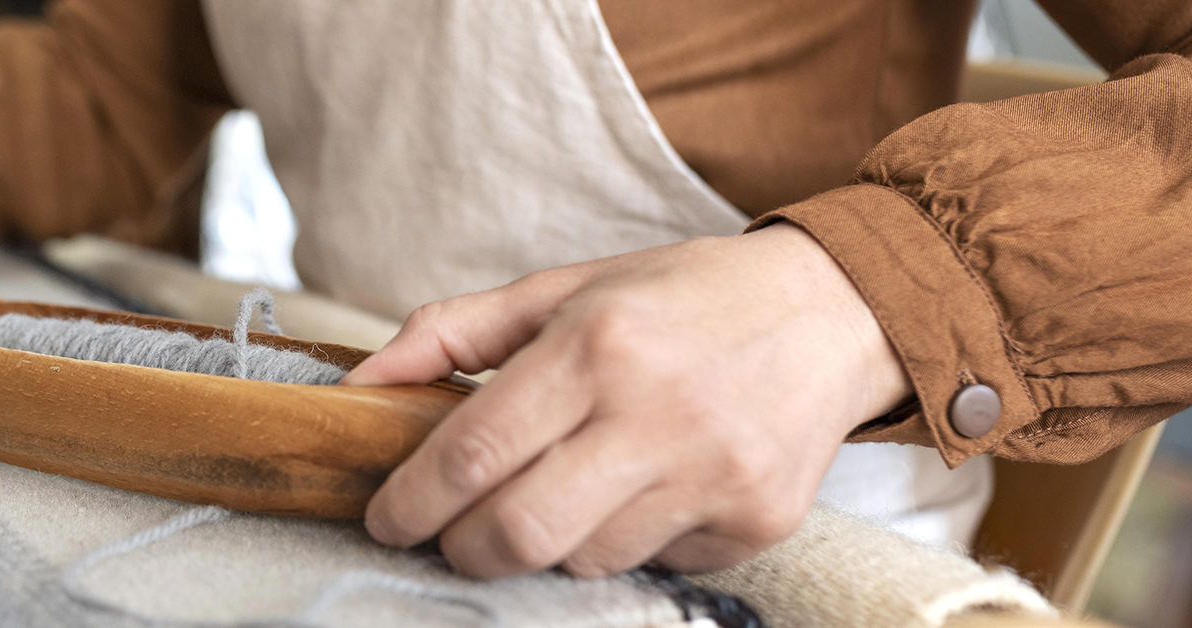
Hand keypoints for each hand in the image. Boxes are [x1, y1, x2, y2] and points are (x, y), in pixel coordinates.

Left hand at [344, 223, 911, 576]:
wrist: (833, 312)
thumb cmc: (680, 299)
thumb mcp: (563, 289)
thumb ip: (451, 333)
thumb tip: (358, 383)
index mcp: (597, 344)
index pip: (474, 452)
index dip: (412, 500)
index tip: (383, 515)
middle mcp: (656, 413)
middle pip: (519, 531)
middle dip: (462, 546)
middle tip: (450, 532)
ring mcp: (712, 476)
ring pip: (582, 560)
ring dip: (547, 542)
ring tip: (561, 491)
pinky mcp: (755, 524)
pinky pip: (653, 563)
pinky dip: (623, 542)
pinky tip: (641, 491)